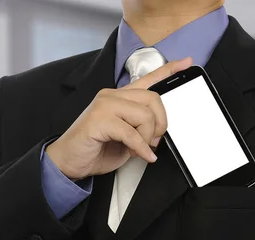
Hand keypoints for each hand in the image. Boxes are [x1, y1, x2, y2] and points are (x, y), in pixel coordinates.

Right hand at [45, 57, 192, 179]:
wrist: (68, 162)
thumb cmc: (94, 149)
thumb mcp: (125, 137)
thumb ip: (140, 128)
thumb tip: (159, 132)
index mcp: (119, 97)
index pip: (147, 79)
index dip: (168, 70)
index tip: (186, 63)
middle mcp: (111, 96)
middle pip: (153, 99)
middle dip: (160, 124)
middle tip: (153, 141)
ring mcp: (104, 105)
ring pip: (145, 115)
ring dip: (147, 137)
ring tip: (139, 149)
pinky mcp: (99, 119)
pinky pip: (132, 134)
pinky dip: (140, 148)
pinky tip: (140, 155)